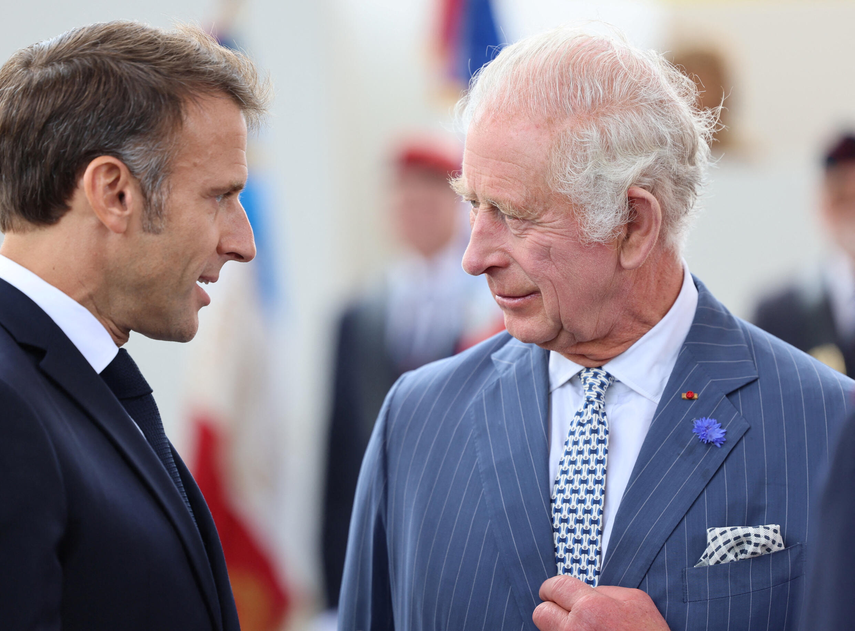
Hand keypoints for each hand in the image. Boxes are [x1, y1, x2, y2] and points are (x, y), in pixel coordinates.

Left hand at [532, 576, 669, 630]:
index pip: (555, 587)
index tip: (551, 592)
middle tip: (562, 613)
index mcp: (591, 608)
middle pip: (541, 613)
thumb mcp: (636, 601)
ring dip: (560, 630)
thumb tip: (587, 591)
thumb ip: (606, 590)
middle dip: (550, 611)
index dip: (551, 588)